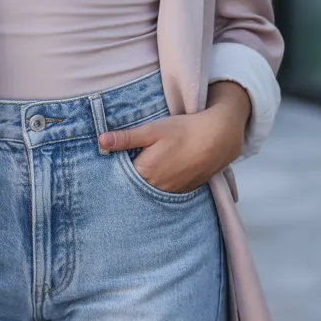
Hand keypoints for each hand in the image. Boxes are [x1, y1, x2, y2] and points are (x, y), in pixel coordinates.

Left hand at [97, 85, 248, 194]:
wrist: (219, 137)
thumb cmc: (184, 130)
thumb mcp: (152, 129)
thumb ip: (126, 138)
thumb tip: (100, 141)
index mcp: (146, 173)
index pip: (119, 177)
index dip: (114, 167)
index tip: (107, 160)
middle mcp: (158, 188)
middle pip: (134, 185)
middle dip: (127, 176)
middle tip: (127, 161)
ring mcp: (172, 192)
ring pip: (150, 189)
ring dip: (145, 180)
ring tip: (147, 163)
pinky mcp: (184, 190)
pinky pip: (165, 191)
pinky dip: (160, 183)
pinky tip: (163, 169)